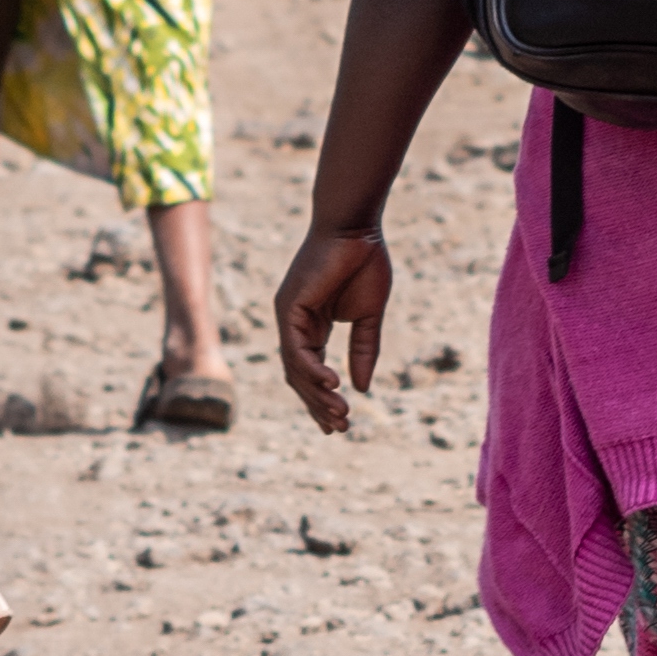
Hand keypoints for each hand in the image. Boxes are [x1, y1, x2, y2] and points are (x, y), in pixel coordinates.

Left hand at [271, 223, 391, 433]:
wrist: (356, 228)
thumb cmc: (364, 263)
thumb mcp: (369, 316)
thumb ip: (364, 351)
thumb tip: (360, 388)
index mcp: (311, 325)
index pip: (311, 371)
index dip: (324, 398)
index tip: (342, 423)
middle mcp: (294, 324)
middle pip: (299, 377)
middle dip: (319, 404)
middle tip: (340, 428)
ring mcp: (287, 317)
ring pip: (295, 369)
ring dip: (317, 394)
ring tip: (340, 415)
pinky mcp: (288, 308)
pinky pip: (296, 349)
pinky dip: (312, 370)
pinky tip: (333, 383)